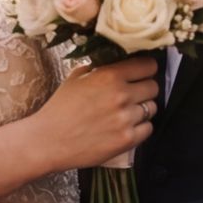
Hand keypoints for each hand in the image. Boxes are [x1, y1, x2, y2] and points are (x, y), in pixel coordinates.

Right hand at [29, 57, 160, 170]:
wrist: (48, 141)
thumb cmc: (60, 108)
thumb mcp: (77, 77)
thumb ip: (100, 67)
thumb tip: (119, 61)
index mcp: (109, 76)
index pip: (148, 65)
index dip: (146, 69)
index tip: (142, 73)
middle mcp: (121, 95)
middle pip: (154, 87)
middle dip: (145, 89)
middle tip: (133, 94)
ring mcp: (126, 119)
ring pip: (152, 108)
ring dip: (142, 109)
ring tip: (125, 113)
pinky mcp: (127, 140)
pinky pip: (148, 128)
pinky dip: (140, 128)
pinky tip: (125, 127)